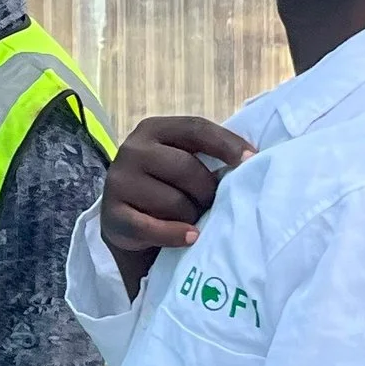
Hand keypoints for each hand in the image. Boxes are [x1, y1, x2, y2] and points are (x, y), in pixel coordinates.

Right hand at [98, 115, 250, 288]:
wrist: (124, 219)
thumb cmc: (164, 186)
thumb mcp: (180, 161)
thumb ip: (205, 155)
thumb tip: (251, 161)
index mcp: (154, 129)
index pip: (196, 129)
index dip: (226, 143)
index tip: (252, 160)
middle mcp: (133, 150)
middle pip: (187, 169)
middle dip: (207, 191)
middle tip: (210, 204)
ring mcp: (119, 182)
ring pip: (174, 202)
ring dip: (190, 216)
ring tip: (191, 220)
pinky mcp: (112, 215)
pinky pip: (153, 228)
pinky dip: (176, 235)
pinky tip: (191, 237)